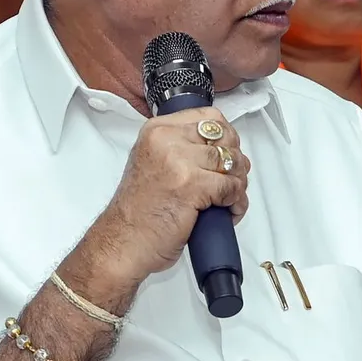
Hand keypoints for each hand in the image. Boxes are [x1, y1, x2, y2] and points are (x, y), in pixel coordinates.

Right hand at [69, 107, 250, 302]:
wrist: (122, 244)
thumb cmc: (139, 212)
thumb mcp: (153, 163)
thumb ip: (181, 148)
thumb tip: (221, 148)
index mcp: (157, 130)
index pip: (210, 117)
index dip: (227, 137)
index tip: (226, 154)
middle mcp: (166, 139)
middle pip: (226, 138)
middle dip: (236, 161)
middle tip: (231, 180)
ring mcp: (178, 161)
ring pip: (233, 162)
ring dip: (239, 183)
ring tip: (230, 199)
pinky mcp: (191, 185)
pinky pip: (232, 187)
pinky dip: (237, 202)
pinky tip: (228, 211)